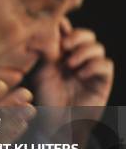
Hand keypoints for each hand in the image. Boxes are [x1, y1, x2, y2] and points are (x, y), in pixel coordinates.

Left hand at [33, 19, 113, 146]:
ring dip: (84, 52)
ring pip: (98, 47)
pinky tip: (81, 74)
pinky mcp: (102, 81)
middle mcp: (79, 58)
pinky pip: (106, 65)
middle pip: (87, 35)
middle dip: (77, 36)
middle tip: (65, 45)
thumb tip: (44, 29)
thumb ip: (46, 52)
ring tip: (70, 64)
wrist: (58, 123)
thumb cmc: (47, 98)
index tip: (56, 25)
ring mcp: (91, 69)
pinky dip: (94, 66)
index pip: (68, 32)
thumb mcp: (41, 72)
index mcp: (63, 54)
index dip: (64, 26)